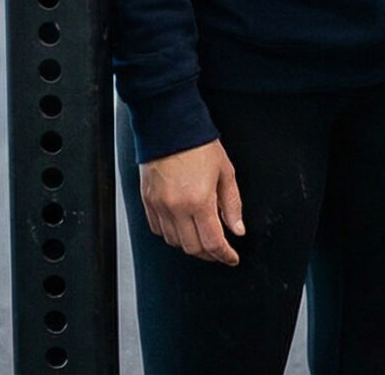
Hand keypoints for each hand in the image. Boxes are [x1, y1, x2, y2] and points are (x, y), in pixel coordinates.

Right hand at [140, 141, 244, 263]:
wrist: (170, 126)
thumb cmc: (198, 144)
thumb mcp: (225, 172)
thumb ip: (232, 204)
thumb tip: (236, 228)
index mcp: (199, 201)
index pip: (213, 242)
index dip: (224, 255)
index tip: (231, 258)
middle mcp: (177, 207)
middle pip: (193, 248)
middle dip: (209, 254)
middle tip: (219, 251)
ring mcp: (159, 206)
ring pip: (174, 242)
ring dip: (190, 245)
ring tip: (202, 239)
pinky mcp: (147, 201)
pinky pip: (158, 230)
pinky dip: (171, 235)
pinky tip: (182, 228)